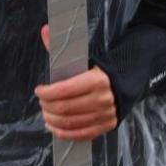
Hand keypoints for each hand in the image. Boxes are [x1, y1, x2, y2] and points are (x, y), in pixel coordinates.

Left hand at [34, 24, 116, 140]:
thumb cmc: (97, 72)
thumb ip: (61, 48)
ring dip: (53, 121)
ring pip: (71, 123)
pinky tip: (54, 127)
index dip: (48, 92)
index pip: (65, 90)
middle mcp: (102, 99)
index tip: (39, 90)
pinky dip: (64, 133)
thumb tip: (46, 30)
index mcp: (96, 80)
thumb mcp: (82, 60)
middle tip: (42, 103)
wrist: (125, 83)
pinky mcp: (105, 126)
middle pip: (65, 108)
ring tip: (46, 115)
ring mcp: (104, 115)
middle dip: (48, 107)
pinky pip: (80, 135)